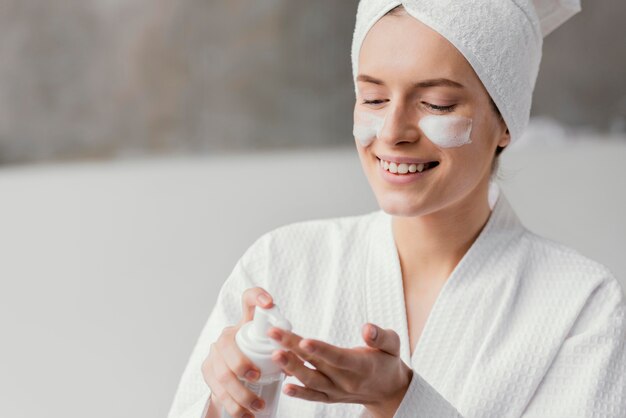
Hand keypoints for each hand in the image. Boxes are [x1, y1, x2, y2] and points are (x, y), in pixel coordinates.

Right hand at [201, 287, 274, 417]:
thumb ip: (284, 348)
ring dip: (240, 392)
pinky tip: (244, 415)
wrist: (236, 377)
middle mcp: (227, 334)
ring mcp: (215, 353)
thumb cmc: (260, 359)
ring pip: (222, 372)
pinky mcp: (208, 370)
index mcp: (246, 323)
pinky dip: (232, 405)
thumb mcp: (272, 350)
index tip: (269, 303)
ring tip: (257, 406)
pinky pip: (217, 388)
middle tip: (257, 377)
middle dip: (241, 363)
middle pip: (227, 343)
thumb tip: (296, 357)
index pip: (249, 299)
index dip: (258, 296)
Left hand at [267, 323, 412, 417]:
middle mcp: (347, 381)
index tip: (303, 341)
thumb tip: (367, 329)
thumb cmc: (388, 362)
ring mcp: (337, 391)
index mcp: (362, 366)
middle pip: (317, 364)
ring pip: (311, 381)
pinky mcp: (331, 397)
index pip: (338, 357)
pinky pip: (313, 397)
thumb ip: (381, 336)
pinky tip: (285, 386)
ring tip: (275, 355)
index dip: (321, 350)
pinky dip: (299, 393)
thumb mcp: (393, 345)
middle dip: (293, 348)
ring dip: (291, 368)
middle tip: (274, 335)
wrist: (389, 391)